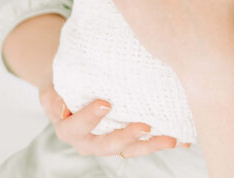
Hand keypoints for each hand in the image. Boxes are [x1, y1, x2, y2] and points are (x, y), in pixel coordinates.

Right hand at [37, 83, 183, 157]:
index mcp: (69, 128)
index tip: (106, 103)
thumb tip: (61, 105)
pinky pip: (144, 144)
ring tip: (171, 138)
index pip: (77, 126)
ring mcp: (110, 142)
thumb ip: (54, 95)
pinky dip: (161, 141)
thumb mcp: (52, 86)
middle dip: (126, 136)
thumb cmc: (62, 85)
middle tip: (144, 125)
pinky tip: (181, 138)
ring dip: (151, 145)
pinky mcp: (127, 140)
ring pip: (130, 149)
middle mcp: (90, 141)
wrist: (72, 88)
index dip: (90, 117)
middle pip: (107, 145)